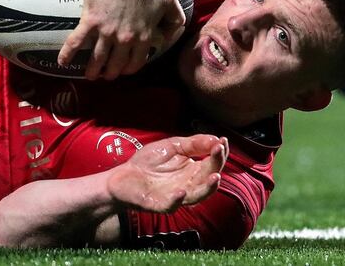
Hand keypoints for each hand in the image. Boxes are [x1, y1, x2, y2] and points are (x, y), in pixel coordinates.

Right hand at [57, 0, 185, 80]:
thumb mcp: (169, 1)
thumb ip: (175, 20)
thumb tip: (172, 36)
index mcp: (143, 37)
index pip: (135, 63)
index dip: (128, 69)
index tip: (123, 71)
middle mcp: (125, 39)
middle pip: (115, 65)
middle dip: (110, 74)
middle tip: (105, 75)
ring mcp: (106, 32)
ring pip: (97, 59)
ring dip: (92, 71)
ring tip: (90, 75)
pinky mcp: (90, 22)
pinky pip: (76, 42)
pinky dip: (68, 54)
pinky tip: (62, 63)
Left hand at [107, 135, 228, 212]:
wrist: (122, 176)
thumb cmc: (148, 162)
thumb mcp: (173, 146)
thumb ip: (194, 143)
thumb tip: (217, 139)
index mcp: (193, 171)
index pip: (212, 163)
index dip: (219, 153)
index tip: (222, 141)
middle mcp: (189, 185)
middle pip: (208, 177)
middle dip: (216, 164)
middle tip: (218, 150)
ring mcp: (175, 196)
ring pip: (196, 196)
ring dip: (207, 188)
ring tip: (215, 177)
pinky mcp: (158, 204)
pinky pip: (171, 205)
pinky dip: (176, 200)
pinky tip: (181, 191)